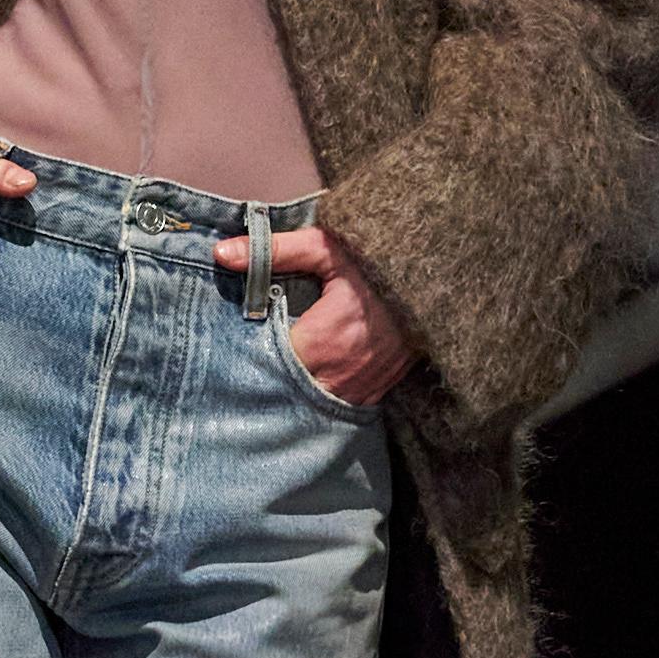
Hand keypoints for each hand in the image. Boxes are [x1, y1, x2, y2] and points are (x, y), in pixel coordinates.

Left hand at [211, 219, 416, 405]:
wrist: (437, 285)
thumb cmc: (380, 264)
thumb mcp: (327, 249)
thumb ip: (274, 251)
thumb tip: (221, 254)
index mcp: (325, 340)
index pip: (267, 363)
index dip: (246, 355)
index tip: (233, 342)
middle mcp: (341, 375)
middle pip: (283, 391)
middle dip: (263, 377)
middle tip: (242, 362)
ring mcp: (360, 390)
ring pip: (307, 407)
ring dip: (288, 393)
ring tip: (270, 373)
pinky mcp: (374, 396)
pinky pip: (333, 408)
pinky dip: (315, 398)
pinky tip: (304, 381)